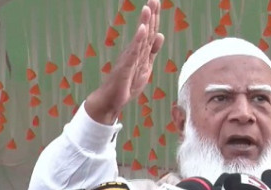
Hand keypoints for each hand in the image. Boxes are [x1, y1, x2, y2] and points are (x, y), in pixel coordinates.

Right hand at [85, 0, 164, 123]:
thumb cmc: (126, 84)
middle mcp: (134, 52)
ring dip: (144, 23)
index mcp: (140, 52)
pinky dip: (138, 40)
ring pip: (139, 39)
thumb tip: (159, 35)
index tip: (156, 2)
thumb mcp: (145, 66)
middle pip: (145, 31)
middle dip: (150, 15)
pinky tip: (142, 29)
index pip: (149, 32)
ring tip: (148, 8)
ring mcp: (129, 58)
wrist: (111, 100)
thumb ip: (152, 51)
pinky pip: (134, 52)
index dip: (154, 18)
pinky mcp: (126, 66)